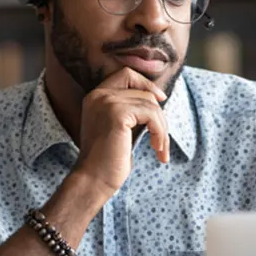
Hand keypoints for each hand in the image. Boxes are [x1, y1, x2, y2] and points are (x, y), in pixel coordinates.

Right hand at [73, 68, 169, 195]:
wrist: (94, 180)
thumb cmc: (108, 160)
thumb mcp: (120, 128)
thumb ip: (131, 110)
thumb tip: (158, 97)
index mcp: (96, 97)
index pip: (126, 74)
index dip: (146, 84)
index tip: (160, 100)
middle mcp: (99, 95)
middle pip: (143, 90)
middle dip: (158, 113)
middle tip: (161, 137)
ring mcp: (107, 102)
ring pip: (151, 104)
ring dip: (161, 128)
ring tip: (159, 148)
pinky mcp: (117, 114)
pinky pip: (151, 114)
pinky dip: (160, 132)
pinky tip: (157, 149)